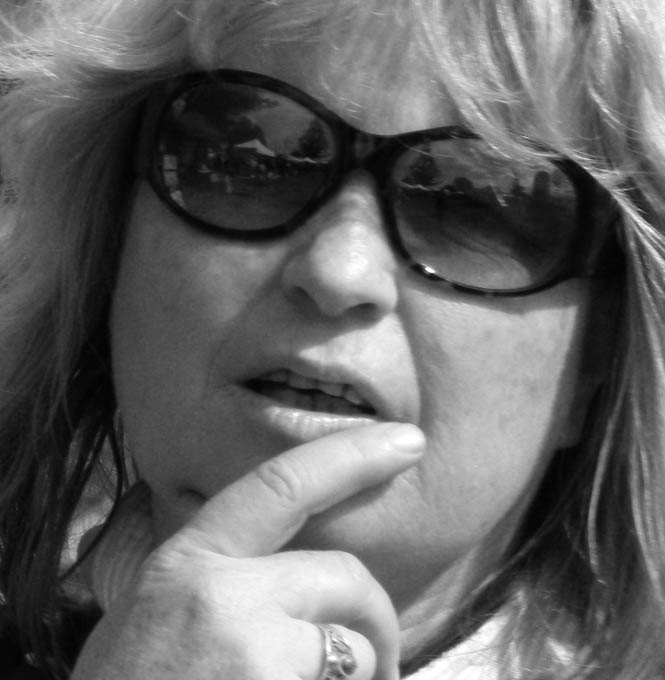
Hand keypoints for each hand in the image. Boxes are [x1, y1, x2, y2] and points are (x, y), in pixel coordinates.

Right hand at [72, 422, 424, 679]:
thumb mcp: (147, 614)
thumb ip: (211, 574)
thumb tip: (276, 560)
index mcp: (187, 560)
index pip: (282, 484)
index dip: (351, 455)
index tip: (405, 440)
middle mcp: (222, 596)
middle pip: (344, 576)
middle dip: (377, 617)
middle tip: (381, 659)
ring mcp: (254, 652)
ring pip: (355, 648)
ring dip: (362, 674)